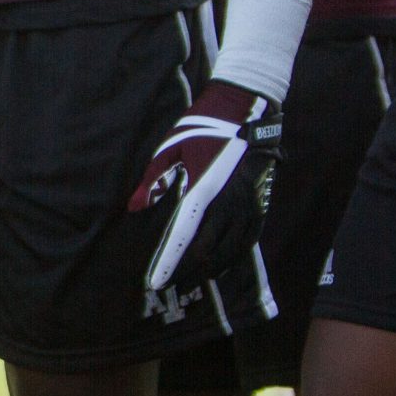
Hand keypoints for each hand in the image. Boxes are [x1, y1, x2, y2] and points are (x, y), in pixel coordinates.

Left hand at [130, 81, 282, 291]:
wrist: (247, 110)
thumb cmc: (203, 128)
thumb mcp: (170, 149)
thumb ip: (152, 180)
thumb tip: (134, 208)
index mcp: (203, 191)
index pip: (184, 237)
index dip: (170, 262)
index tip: (156, 282)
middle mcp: (229, 204)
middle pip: (210, 251)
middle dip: (190, 271)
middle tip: (174, 284)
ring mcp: (249, 204)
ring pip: (233, 249)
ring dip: (214, 267)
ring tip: (196, 278)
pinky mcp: (261, 202)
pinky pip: (250, 238)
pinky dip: (235, 254)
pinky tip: (224, 260)